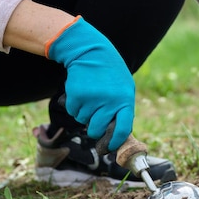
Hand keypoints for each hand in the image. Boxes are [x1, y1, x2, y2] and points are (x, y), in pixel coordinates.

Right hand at [45, 16, 134, 151]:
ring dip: (84, 114)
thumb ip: (122, 109)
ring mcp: (92, 99)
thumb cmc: (110, 73)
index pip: (123, 129)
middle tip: (94, 124)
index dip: (115, 141)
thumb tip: (117, 135)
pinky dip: (75, 107)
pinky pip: (73, 112)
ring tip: (90, 97)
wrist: (90, 52)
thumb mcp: (124, 89)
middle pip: (98, 130)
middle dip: (94, 131)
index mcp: (125, 100)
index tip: (110, 147)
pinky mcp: (76, 96)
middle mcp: (109, 102)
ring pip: (83, 121)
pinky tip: (81, 93)